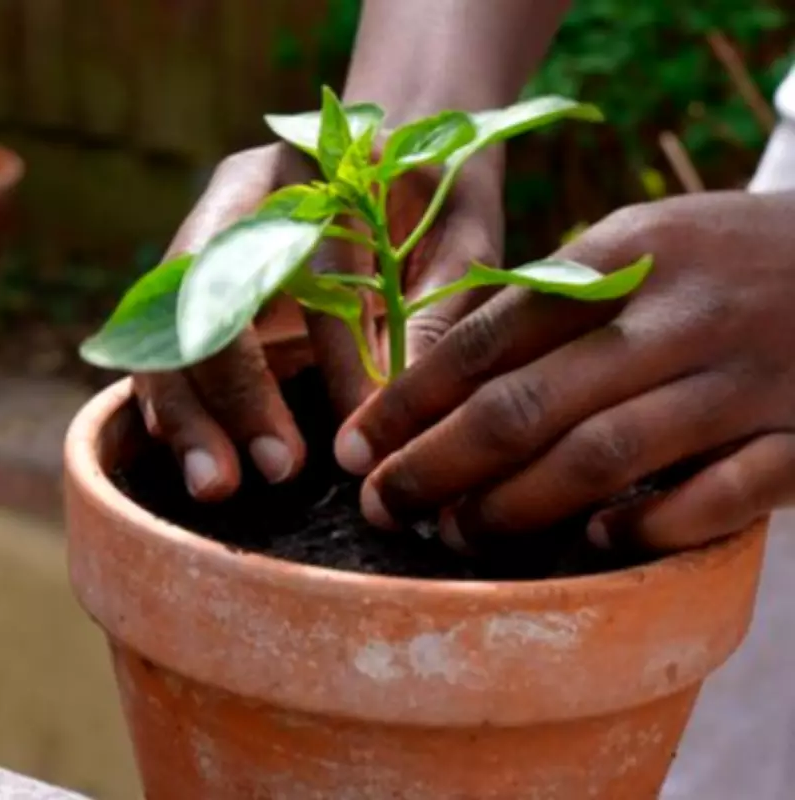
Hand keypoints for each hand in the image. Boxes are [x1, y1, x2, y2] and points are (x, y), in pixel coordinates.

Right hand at [135, 143, 502, 499]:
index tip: (359, 430)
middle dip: (233, 389)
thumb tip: (397, 414)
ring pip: (169, 327)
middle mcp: (240, 205)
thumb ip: (433, 314)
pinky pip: (167, 350)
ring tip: (215, 483)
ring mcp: (210, 250)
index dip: (331, 354)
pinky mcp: (204, 295)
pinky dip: (177, 406)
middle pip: (204, 294)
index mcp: (307, 172)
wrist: (401, 162)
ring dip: (187, 411)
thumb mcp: (459, 244)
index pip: (307, 266)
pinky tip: (200, 457)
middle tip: (274, 470)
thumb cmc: (439, 202)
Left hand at [336, 191, 794, 552]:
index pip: (490, 336)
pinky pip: (720, 496)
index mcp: (623, 256)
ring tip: (457, 533)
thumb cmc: (723, 254)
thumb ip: (554, 299)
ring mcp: (740, 380)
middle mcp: (675, 317)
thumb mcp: (638, 242)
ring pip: (604, 456)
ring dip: (517, 505)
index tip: (357, 446)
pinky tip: (597, 539)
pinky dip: (651, 522)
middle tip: (384, 503)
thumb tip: (451, 368)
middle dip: (438, 462)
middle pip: (528, 404)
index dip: (413, 399)